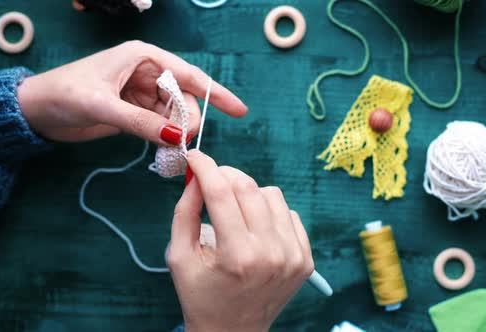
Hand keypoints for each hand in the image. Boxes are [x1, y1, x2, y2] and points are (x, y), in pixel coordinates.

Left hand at [17, 41, 246, 142]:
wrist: (36, 112)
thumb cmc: (64, 95)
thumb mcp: (102, 106)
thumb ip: (140, 122)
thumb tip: (178, 137)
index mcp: (143, 57)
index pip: (189, 74)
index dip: (216, 93)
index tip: (240, 111)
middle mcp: (148, 73)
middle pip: (185, 98)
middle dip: (189, 120)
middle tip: (183, 143)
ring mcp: (142, 94)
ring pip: (175, 114)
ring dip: (177, 132)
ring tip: (172, 151)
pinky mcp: (135, 112)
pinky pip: (161, 125)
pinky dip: (166, 138)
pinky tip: (165, 150)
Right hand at [168, 150, 314, 331]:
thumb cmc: (201, 296)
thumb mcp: (180, 257)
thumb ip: (184, 212)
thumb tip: (196, 176)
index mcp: (237, 256)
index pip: (221, 193)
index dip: (205, 167)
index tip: (195, 157)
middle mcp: (271, 254)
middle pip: (248, 188)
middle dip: (225, 175)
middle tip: (211, 179)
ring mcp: (293, 256)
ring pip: (271, 195)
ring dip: (248, 193)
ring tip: (234, 211)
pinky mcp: (305, 259)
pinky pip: (289, 214)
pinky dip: (270, 212)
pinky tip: (255, 228)